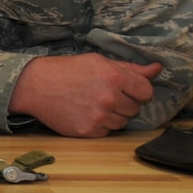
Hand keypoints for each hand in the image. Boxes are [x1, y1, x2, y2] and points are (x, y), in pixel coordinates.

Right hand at [9, 53, 161, 136]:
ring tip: (93, 104)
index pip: (146, 91)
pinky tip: (86, 113)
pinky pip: (108, 131)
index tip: (125, 88)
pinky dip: (100, 124)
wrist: (34, 86)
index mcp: (114, 77)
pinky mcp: (89, 131)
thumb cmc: (66, 70)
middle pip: (135, 108)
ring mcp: (99, 116)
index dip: (137, 89)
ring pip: (123, 122)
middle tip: (103, 94)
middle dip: (124, 102)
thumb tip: (158, 68)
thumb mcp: (98, 61)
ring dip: (113, 115)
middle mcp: (109, 98)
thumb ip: (130, 68)